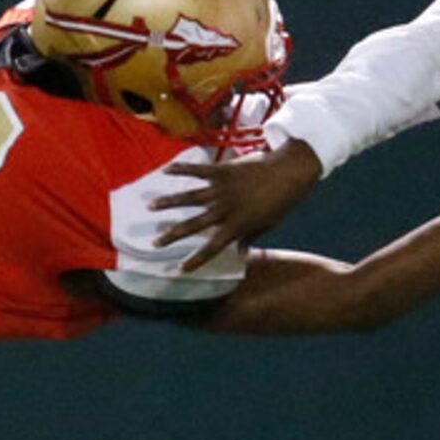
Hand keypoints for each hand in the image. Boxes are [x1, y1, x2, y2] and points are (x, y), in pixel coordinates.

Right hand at [153, 138, 323, 262]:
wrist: (288, 173)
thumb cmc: (279, 202)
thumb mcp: (266, 225)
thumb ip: (249, 239)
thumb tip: (241, 256)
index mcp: (236, 226)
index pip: (212, 248)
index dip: (196, 260)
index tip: (180, 269)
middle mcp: (225, 210)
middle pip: (193, 225)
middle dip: (172, 235)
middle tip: (155, 242)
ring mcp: (221, 190)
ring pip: (189, 198)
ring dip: (168, 202)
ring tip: (150, 206)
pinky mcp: (222, 172)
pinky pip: (197, 171)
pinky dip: (181, 169)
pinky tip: (165, 171)